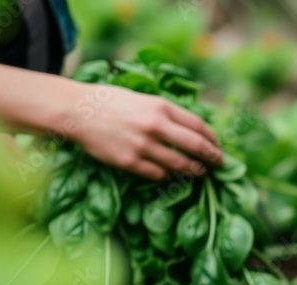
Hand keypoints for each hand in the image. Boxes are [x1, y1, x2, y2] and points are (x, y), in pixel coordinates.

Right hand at [70, 86, 223, 180]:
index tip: (219, 147)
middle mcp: (155, 125)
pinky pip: (158, 175)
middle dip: (213, 158)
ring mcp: (142, 145)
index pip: (199, 126)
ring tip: (200, 173)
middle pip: (197, 147)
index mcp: (161, 106)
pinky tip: (171, 174)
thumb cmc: (110, 102)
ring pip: (180, 165)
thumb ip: (166, 112)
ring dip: (195, 171)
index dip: (213, 140)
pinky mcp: (129, 162)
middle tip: (220, 165)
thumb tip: (192, 129)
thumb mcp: (143, 98)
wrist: (76, 110)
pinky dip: (168, 176)